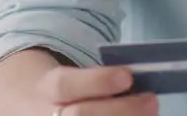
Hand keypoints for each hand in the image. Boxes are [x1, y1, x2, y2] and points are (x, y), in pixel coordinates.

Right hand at [36, 64, 159, 114]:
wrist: (35, 110)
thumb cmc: (69, 93)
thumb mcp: (74, 77)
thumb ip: (102, 82)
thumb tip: (140, 87)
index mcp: (49, 90)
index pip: (67, 85)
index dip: (97, 82)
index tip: (127, 76)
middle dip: (120, 109)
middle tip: (151, 101)